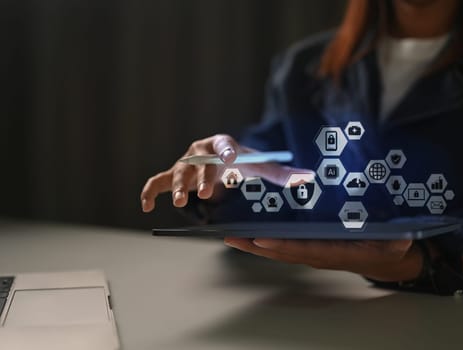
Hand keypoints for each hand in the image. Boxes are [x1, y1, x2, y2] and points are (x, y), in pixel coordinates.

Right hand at [141, 134, 308, 211]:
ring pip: (176, 173)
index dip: (225, 151)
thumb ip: (281, 173)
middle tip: (207, 193)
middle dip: (202, 177)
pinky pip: (156, 183)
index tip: (230, 158)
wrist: (221, 160)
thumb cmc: (241, 162)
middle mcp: (200, 150)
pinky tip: (147, 208)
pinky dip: (148, 193)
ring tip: (179, 203)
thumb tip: (308, 179)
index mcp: (222, 144)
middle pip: (198, 162)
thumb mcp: (260, 167)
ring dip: (176, 187)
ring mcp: (184, 163)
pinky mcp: (172, 176)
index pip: (223, 144)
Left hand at [224, 238, 424, 281]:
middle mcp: (319, 255)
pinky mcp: (313, 248)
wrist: (388, 260)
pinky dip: (267, 241)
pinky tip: (252, 234)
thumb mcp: (396, 241)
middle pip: (282, 251)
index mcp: (336, 251)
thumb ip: (394, 239)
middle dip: (255, 245)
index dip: (281, 244)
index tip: (260, 238)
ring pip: (280, 250)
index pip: (304, 248)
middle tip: (231, 237)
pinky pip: (286, 247)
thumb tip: (399, 235)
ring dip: (255, 244)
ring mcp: (314, 253)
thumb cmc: (390, 247)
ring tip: (232, 235)